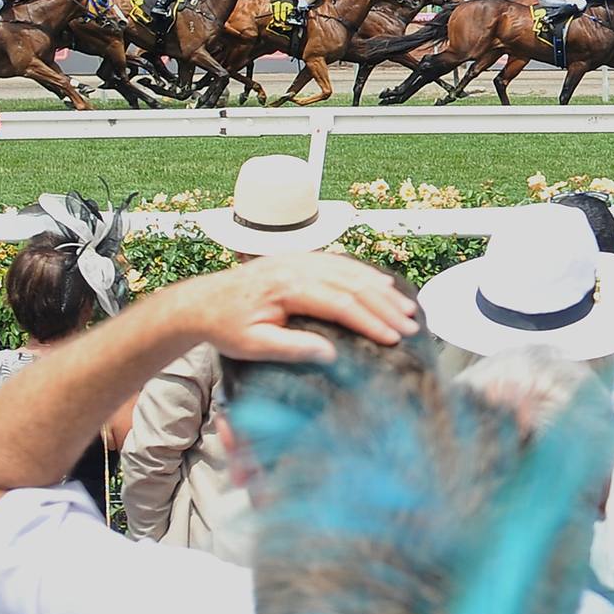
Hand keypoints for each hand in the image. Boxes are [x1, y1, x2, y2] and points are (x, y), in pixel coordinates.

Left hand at [182, 253, 419, 362]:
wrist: (202, 302)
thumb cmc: (226, 327)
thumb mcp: (253, 346)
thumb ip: (291, 348)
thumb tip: (330, 354)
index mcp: (287, 287)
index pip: (340, 303)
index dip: (370, 321)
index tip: (393, 338)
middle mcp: (296, 266)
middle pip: (353, 284)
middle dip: (386, 306)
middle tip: (411, 326)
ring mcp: (298, 259)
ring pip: (351, 271)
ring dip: (382, 291)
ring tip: (407, 309)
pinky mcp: (298, 259)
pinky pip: (340, 263)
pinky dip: (365, 275)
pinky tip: (383, 286)